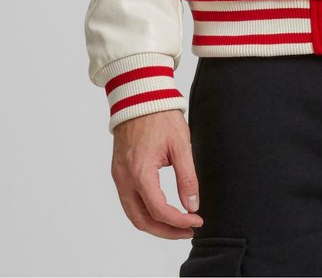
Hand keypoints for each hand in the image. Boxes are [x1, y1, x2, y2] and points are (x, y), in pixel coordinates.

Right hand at [111, 110, 204, 238]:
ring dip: (154, 224)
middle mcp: (124, 179)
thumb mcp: (181, 145)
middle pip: (141, 220)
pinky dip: (144, 212)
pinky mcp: (118, 171)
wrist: (139, 95)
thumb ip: (187, 178)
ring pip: (132, 214)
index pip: (159, 210)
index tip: (197, 220)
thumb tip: (192, 205)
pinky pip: (128, 201)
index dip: (179, 221)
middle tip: (188, 230)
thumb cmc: (160, 116)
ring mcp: (118, 176)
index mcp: (140, 172)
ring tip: (177, 224)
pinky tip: (161, 210)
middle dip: (166, 231)